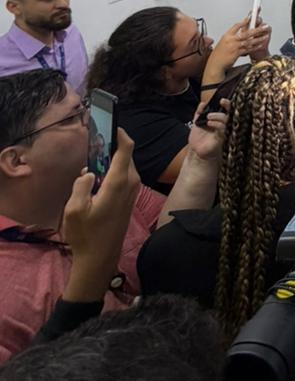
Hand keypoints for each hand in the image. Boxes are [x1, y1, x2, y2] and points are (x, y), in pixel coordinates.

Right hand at [60, 129, 140, 302]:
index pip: (126, 148)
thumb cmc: (87, 235)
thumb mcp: (74, 210)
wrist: (100, 258)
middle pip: (126, 155)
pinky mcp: (130, 198)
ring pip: (125, 166)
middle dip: (112, 145)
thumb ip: (81, 186)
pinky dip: (114, 170)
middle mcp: (130, 183)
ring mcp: (132, 191)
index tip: (110, 122)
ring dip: (112, 159)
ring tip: (93, 156)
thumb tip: (88, 172)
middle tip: (95, 139)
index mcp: (119, 182)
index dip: (120, 133)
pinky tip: (98, 175)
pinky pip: (124, 176)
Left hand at [187, 105, 228, 162]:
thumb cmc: (199, 137)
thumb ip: (199, 112)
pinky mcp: (222, 138)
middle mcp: (224, 125)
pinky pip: (223, 129)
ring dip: (218, 116)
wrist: (196, 150)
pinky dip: (217, 124)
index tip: (222, 100)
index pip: (227, 110)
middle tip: (220, 103)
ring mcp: (224, 131)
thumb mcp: (197, 122)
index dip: (226, 104)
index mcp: (219, 120)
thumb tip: (202, 103)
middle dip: (227, 106)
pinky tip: (209, 123)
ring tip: (208, 117)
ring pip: (227, 120)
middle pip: (231, 113)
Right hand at [209, 19, 271, 70]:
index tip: (251, 16)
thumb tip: (240, 33)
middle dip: (257, 29)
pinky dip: (254, 47)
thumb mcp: (223, 42)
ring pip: (249, 41)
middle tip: (265, 26)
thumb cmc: (219, 53)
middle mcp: (230, 40)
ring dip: (258, 39)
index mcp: (227, 36)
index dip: (244, 21)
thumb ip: (232, 37)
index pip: (236, 26)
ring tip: (265, 36)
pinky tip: (260, 45)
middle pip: (246, 33)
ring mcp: (234, 47)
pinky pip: (248, 49)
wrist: (215, 64)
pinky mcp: (236, 54)